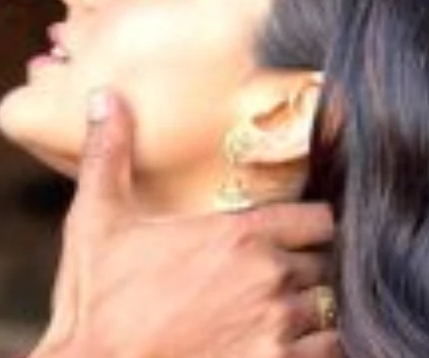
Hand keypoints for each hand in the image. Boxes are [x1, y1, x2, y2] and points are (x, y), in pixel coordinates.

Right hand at [32, 90, 340, 357]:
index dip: (310, 225)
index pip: (320, 218)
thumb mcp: (96, 220)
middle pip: (328, 265)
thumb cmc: (96, 300)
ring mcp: (278, 329)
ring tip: (285, 315)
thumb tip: (104, 97)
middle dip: (308, 268)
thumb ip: (109, 154)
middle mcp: (269, 278)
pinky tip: (287, 346)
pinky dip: (316, 349)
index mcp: (238, 235)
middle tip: (280, 277)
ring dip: (315, 313)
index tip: (294, 233)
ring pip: (332, 311)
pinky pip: (330, 354)